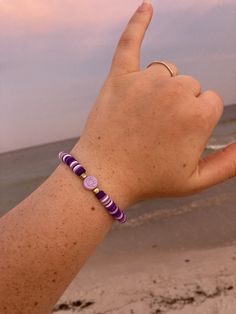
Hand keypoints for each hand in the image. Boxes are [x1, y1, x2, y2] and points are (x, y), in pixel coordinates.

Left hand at [71, 2, 235, 206]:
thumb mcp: (196, 180)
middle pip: (189, 86)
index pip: (209, 102)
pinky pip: (130, 42)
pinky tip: (147, 6)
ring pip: (167, 72)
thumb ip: (229, 163)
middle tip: (155, 133)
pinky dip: (138, 23)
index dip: (194, 122)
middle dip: (178, 107)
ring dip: (161, 89)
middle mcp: (175, 92)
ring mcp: (145, 82)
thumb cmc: (150, 180)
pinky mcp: (119, 77)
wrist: (105, 177)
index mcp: (198, 115)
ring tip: (143, 117)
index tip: (175, 138)